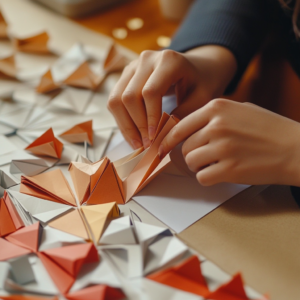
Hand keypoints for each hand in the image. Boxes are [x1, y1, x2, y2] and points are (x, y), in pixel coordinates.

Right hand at [107, 46, 236, 148]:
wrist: (198, 67)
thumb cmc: (202, 83)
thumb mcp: (202, 98)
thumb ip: (184, 114)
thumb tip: (161, 136)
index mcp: (168, 61)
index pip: (150, 92)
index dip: (150, 118)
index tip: (155, 138)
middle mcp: (146, 59)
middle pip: (129, 96)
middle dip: (137, 125)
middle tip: (147, 146)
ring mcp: (133, 66)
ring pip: (116, 99)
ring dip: (125, 125)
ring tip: (138, 144)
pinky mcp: (126, 76)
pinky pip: (114, 100)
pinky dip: (122, 120)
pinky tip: (134, 134)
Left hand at [160, 99, 299, 186]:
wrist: (296, 148)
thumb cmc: (269, 129)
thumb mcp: (240, 109)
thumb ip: (213, 115)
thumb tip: (188, 127)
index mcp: (217, 108)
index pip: (179, 126)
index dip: (168, 140)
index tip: (163, 148)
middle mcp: (216, 126)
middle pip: (184, 147)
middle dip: (190, 155)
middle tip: (203, 157)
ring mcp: (222, 147)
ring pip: (190, 162)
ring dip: (198, 166)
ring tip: (215, 164)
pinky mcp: (229, 169)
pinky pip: (202, 177)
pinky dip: (208, 177)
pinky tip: (220, 173)